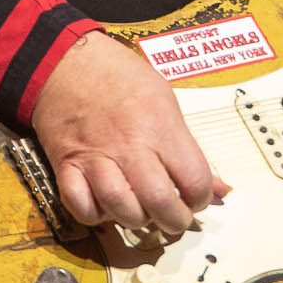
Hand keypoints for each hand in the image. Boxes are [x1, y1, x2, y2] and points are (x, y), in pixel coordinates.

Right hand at [30, 31, 225, 235]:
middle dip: (174, 220)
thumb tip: (216, 185)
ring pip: (119, 207)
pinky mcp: (66, 165)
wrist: (65, 61)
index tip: (197, 198)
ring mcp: (95, 156)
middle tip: (175, 218)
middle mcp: (128, 143)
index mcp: (159, 124)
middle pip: (158, 200)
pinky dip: (95, 215)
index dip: (201, 197)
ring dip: (136, 220)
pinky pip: (80, 205)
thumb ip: (187, 145)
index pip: (193, 178)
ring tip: (143, 213)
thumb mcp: (165, 98)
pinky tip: (107, 206)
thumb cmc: (118, 76)